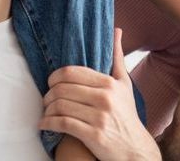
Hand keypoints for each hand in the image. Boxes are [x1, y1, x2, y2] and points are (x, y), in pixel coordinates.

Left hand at [40, 29, 160, 160]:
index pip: (71, 72)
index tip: (51, 83)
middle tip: (46, 98)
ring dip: (47, 109)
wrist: (135, 150)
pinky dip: (48, 123)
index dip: (55, 77)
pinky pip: (63, 124)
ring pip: (60, 106)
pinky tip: (44, 124)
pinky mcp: (94, 135)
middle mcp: (104, 98)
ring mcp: (99, 117)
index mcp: (109, 83)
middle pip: (63, 89)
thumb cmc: (127, 114)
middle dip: (48, 94)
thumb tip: (116, 30)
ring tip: (46, 111)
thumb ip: (117, 57)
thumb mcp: (124, 84)